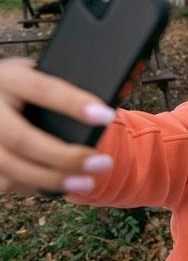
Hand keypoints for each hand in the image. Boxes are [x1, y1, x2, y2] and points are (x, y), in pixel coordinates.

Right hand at [0, 58, 114, 195]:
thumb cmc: (31, 86)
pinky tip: (63, 186)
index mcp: (7, 77)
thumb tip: (104, 108)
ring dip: (53, 179)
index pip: (41, 89)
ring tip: (88, 183)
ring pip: (10, 165)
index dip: (73, 103)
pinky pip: (6, 181)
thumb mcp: (42, 73)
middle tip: (104, 163)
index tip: (106, 116)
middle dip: (65, 156)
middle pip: (21, 138)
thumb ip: (65, 84)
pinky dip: (37, 186)